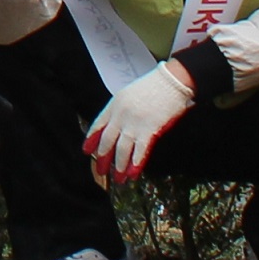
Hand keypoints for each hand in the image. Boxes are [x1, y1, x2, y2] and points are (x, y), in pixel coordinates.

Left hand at [85, 61, 197, 182]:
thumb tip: (119, 127)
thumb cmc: (154, 86)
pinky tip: (133, 174)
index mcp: (114, 104)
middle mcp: (121, 114)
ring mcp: (134, 122)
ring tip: (118, 178)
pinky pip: (140, 150)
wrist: (172, 80)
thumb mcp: (130, 93)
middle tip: (101, 171)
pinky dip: (135, 164)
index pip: (98, 124)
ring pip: (122, 149)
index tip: (86, 151)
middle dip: (103, 158)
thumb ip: (122, 110)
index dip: (92, 139)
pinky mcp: (150, 129)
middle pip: (107, 140)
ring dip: (119, 166)